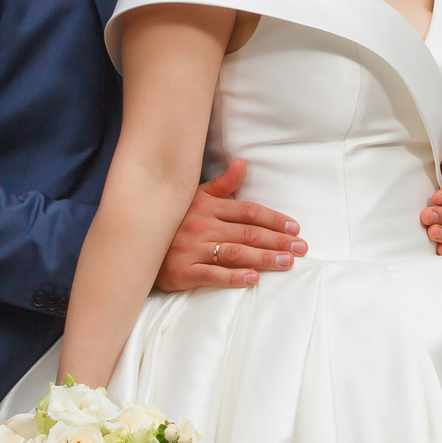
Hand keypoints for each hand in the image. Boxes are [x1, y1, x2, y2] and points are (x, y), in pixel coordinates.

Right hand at [154, 159, 305, 292]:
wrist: (139, 245)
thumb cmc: (175, 221)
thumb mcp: (195, 198)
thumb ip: (222, 184)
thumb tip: (243, 163)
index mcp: (208, 207)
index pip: (248, 211)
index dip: (273, 219)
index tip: (295, 227)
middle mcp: (202, 226)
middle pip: (247, 233)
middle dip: (278, 241)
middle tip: (301, 248)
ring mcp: (192, 249)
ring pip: (235, 253)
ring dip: (264, 258)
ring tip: (287, 262)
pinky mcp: (184, 272)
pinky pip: (212, 275)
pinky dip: (234, 277)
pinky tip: (253, 279)